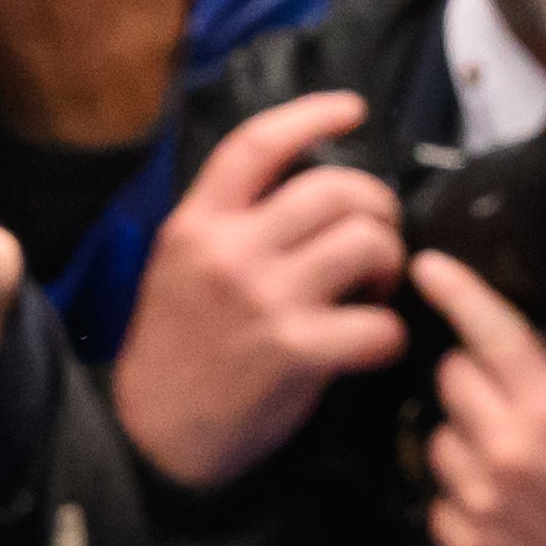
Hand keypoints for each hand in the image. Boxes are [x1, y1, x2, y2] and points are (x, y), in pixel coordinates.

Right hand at [110, 90, 405, 486]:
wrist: (154, 437)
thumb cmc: (176, 349)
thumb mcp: (178, 266)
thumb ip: (229, 224)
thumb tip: (309, 190)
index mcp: (197, 223)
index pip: (257, 144)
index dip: (312, 115)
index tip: (354, 108)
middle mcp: (230, 251)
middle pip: (336, 189)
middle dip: (378, 208)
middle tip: (378, 240)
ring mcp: (264, 300)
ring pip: (367, 243)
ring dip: (390, 264)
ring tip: (376, 290)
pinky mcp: (295, 352)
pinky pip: (378, 325)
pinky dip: (391, 334)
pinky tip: (376, 343)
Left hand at [409, 254, 545, 545]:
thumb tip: (536, 326)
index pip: (489, 333)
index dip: (455, 291)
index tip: (426, 264)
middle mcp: (508, 451)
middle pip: (450, 378)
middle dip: (472, 381)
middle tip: (504, 403)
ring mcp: (481, 502)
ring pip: (437, 438)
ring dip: (463, 443)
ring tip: (505, 467)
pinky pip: (437, 499)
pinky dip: (460, 500)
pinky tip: (498, 510)